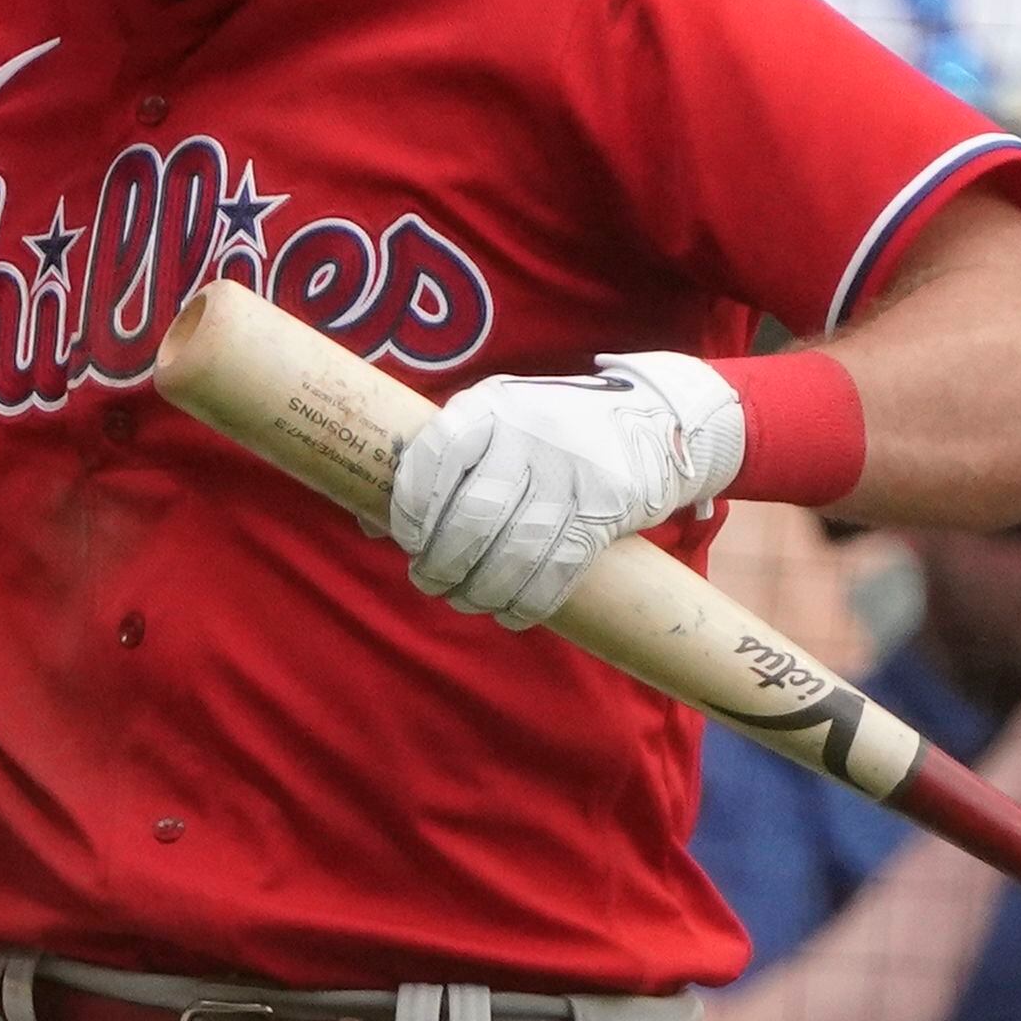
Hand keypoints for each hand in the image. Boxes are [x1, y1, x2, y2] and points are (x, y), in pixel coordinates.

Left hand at [388, 352, 743, 628]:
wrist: (653, 420)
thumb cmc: (549, 430)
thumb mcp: (494, 422)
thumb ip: (440, 465)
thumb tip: (368, 523)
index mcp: (487, 407)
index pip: (432, 460)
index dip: (411, 511)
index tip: (408, 540)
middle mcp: (526, 436)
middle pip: (471, 518)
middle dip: (441, 564)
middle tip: (430, 581)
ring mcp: (569, 474)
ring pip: (513, 554)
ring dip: (480, 591)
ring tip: (467, 599)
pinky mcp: (604, 511)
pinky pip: (556, 571)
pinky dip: (527, 603)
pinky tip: (510, 612)